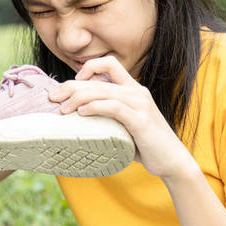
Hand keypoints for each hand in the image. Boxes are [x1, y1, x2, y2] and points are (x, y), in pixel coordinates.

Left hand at [48, 56, 197, 180]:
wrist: (172, 161)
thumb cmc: (146, 145)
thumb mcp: (125, 125)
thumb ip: (109, 117)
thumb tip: (81, 120)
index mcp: (133, 89)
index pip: (109, 64)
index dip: (88, 68)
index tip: (72, 85)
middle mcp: (137, 91)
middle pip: (99, 77)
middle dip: (71, 85)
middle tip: (53, 98)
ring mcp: (139, 104)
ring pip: (103, 90)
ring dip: (79, 97)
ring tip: (64, 109)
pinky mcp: (140, 120)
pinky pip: (114, 106)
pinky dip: (95, 107)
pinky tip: (82, 113)